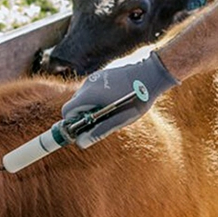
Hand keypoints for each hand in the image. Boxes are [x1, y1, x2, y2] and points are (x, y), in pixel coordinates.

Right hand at [61, 52, 178, 147]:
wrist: (151, 73)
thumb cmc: (136, 99)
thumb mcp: (119, 119)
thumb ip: (99, 131)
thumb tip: (81, 143)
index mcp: (89, 95)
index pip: (66, 111)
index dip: (71, 122)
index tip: (82, 127)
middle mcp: (87, 84)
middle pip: (74, 104)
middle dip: (82, 115)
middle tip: (99, 120)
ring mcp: (93, 78)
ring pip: (82, 97)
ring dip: (89, 106)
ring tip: (108, 110)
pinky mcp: (100, 74)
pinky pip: (90, 89)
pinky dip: (95, 97)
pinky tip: (112, 99)